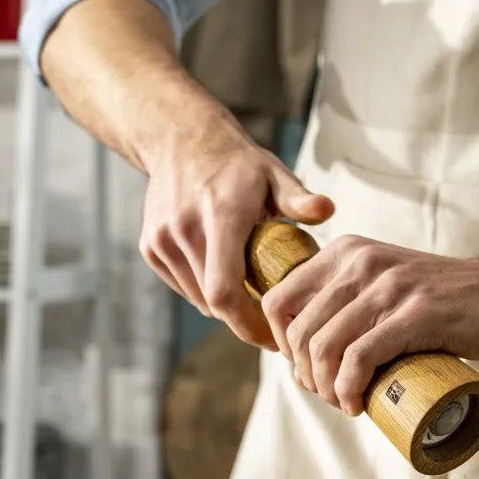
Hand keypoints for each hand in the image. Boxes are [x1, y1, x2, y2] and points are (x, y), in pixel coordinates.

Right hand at [137, 107, 333, 348]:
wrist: (181, 140)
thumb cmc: (239, 164)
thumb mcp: (274, 174)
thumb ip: (299, 197)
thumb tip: (328, 210)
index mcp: (220, 217)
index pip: (225, 291)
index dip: (247, 325)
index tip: (273, 338)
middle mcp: (184, 230)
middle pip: (214, 302)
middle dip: (245, 319)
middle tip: (274, 322)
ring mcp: (162, 240)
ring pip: (198, 299)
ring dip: (226, 306)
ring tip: (253, 294)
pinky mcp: (150, 248)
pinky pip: (184, 286)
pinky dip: (205, 291)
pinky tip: (225, 273)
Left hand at [260, 236, 478, 413]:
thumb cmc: (448, 299)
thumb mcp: (388, 281)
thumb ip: (352, 296)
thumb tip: (308, 346)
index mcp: (347, 252)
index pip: (280, 301)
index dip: (282, 347)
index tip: (307, 372)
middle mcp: (361, 262)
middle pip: (300, 332)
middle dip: (306, 377)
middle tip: (331, 396)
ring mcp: (390, 287)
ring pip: (324, 347)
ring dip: (326, 390)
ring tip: (347, 404)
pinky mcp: (416, 315)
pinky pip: (359, 357)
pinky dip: (349, 390)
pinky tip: (358, 404)